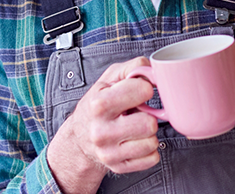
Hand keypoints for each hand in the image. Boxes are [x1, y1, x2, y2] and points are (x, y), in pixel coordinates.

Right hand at [47, 56, 159, 193]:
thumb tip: (154, 72)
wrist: (79, 135)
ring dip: (149, 132)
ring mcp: (109, 153)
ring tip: (135, 125)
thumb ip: (133, 67)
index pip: (141, 91)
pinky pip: (152, 158)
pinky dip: (148, 148)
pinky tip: (136, 139)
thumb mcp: (110, 77)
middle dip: (148, 114)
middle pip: (149, 123)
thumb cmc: (98, 102)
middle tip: (137, 112)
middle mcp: (101, 131)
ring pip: (152, 142)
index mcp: (99, 104)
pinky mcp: (118, 167)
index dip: (144, 88)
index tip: (139, 90)